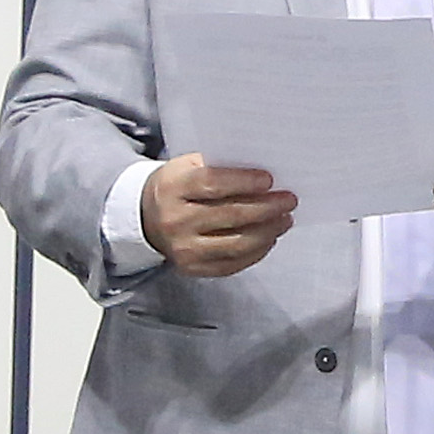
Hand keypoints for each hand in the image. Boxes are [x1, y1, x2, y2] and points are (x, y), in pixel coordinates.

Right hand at [141, 157, 298, 279]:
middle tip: (289, 201)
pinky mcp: (192, 268)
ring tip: (284, 220)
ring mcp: (183, 248)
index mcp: (173, 188)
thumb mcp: (188, 165)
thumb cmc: (177, 186)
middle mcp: (175, 220)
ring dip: (267, 232)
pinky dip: (256, 252)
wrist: (145, 217)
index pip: (212, 184)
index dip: (244, 182)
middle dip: (267, 208)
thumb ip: (219, 166)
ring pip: (235, 244)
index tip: (269, 180)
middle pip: (230, 215)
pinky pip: (231, 264)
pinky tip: (269, 238)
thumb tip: (263, 176)